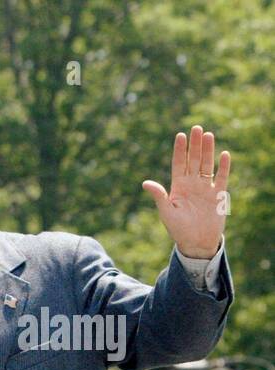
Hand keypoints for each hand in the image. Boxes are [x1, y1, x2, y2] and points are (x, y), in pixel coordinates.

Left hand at [142, 124, 230, 259]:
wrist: (195, 242)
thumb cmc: (178, 229)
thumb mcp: (166, 211)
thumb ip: (159, 195)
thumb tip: (145, 182)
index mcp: (178, 187)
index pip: (179, 164)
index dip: (180, 150)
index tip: (180, 135)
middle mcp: (192, 184)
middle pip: (194, 160)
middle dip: (195, 145)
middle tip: (196, 128)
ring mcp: (206, 188)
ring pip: (207, 165)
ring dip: (208, 151)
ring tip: (208, 135)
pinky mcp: (218, 195)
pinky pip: (221, 178)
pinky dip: (223, 167)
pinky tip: (223, 155)